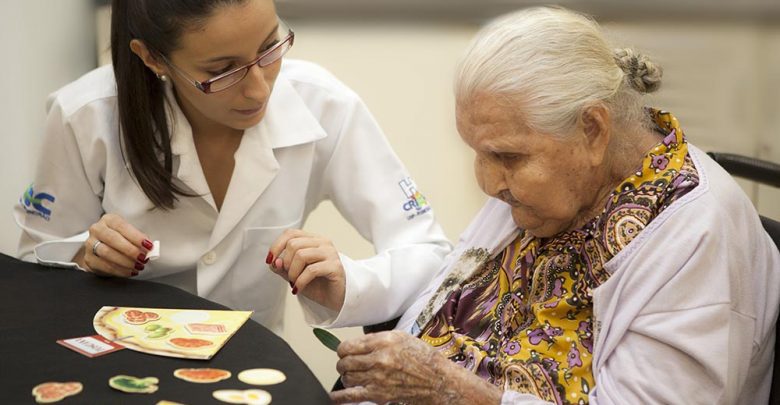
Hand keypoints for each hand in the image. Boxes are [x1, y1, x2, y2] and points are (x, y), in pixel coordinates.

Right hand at [73, 213, 152, 277]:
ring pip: (108, 253)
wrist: (102, 248)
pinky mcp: (89, 259)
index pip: (122, 226)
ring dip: (126, 262)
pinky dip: (120, 270)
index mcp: (109, 220)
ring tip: (138, 266)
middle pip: (113, 239)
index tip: (148, 245)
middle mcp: (97, 229)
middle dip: (130, 250)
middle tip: (143, 258)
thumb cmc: (120, 239)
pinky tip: (130, 271)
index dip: (136, 236)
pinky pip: (104, 266)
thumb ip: (139, 240)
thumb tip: (149, 248)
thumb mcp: (129, 234)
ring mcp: (90, 244)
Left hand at [267, 229, 345, 310]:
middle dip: (285, 263)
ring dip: (292, 273)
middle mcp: (323, 243)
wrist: (337, 298)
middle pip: (294, 244)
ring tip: (294, 283)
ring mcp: (330, 253)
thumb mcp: (294, 275)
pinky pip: (311, 270)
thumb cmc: (317, 284)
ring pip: (301, 255)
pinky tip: (298, 289)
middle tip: (289, 277)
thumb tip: (274, 261)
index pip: (291, 233)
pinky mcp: (335, 266)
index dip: (277, 245)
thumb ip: (282, 267)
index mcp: (313, 240)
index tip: (270, 260)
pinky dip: (300, 281)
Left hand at [332, 331, 502, 404]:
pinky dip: (340, 397)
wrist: (436, 380)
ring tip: (352, 375)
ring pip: (347, 377)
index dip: (343, 350)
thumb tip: (357, 344)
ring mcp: (378, 378)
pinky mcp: (379, 394)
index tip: (344, 352)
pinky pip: (352, 396)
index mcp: (383, 341)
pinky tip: (335, 397)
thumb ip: (377, 339)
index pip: (349, 346)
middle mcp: (379, 358)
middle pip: (345, 362)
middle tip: (346, 364)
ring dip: (346, 376)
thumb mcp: (400, 337)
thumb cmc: (421, 357)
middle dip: (342, 363)